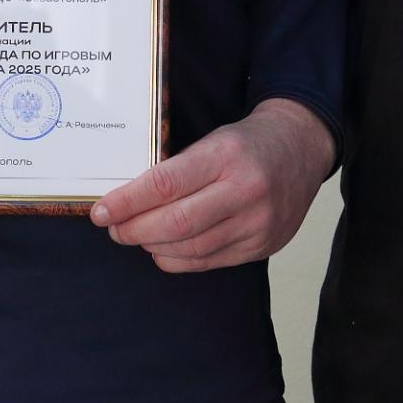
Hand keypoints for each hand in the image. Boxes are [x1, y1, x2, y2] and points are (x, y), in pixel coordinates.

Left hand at [88, 98, 334, 272]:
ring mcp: (257, 224)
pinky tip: (163, 250)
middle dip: (134, 230)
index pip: (164, 185)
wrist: (302, 147)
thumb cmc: (247, 142)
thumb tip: (127, 201)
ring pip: (189, 249)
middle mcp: (245, 191)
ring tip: (136, 236)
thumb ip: (176, 170)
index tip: (100, 211)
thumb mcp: (212, 140)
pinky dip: (177, 259)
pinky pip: (208, 263)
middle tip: (114, 227)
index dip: (126, 202)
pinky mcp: (262, 246)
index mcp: (226, 156)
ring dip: (152, 247)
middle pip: (174, 224)